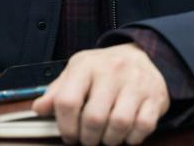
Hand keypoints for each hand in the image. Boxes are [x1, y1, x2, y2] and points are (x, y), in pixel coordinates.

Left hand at [32, 43, 169, 144]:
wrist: (143, 56)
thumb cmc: (104, 68)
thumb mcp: (77, 72)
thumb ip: (57, 91)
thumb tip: (39, 108)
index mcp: (87, 65)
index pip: (67, 101)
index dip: (65, 126)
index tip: (69, 135)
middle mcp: (112, 71)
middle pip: (94, 118)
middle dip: (87, 138)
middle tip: (87, 139)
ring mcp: (136, 83)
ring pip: (119, 124)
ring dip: (109, 140)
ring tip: (105, 137)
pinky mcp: (155, 97)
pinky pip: (143, 127)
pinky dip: (131, 138)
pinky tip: (124, 134)